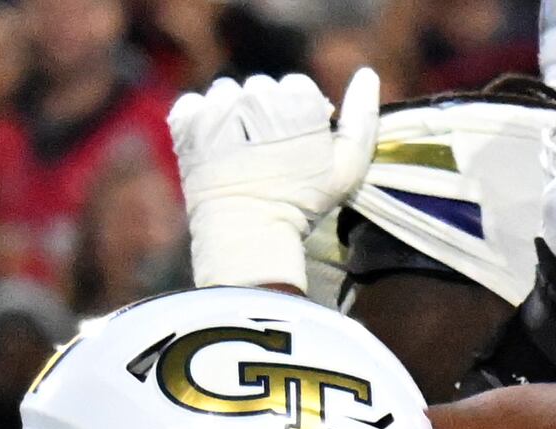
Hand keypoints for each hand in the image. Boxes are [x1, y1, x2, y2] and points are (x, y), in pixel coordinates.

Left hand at [170, 66, 377, 289]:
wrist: (247, 229)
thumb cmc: (304, 201)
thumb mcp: (348, 167)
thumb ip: (363, 119)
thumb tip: (368, 73)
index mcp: (298, 98)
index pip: (298, 87)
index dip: (300, 117)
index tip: (298, 145)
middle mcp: (256, 92)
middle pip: (262, 88)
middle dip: (266, 112)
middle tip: (269, 152)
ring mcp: (218, 103)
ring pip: (228, 92)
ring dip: (233, 113)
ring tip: (241, 150)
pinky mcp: (187, 118)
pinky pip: (195, 104)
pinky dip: (203, 121)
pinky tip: (216, 148)